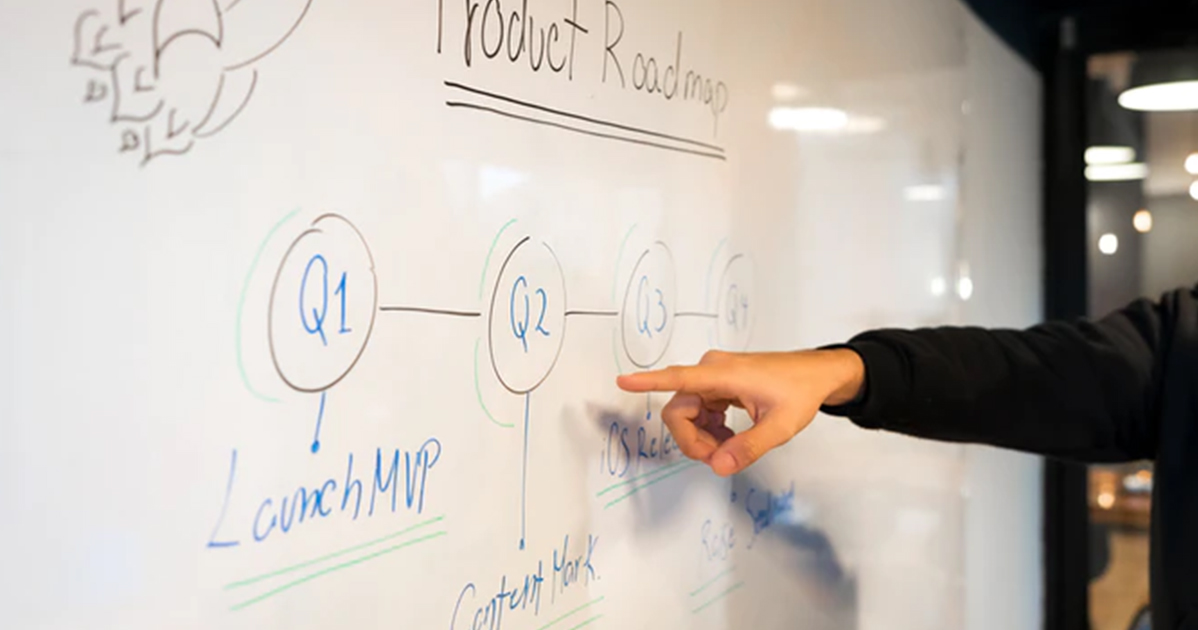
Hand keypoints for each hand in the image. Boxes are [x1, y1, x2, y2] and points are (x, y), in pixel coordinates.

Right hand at [616, 349, 864, 476]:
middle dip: (692, 440)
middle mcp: (712, 370)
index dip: (648, 382)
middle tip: (718, 459)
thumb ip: (748, 448)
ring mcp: (714, 376)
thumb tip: (718, 467)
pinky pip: (699, 410)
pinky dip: (709, 429)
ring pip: (687, 413)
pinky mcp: (718, 384)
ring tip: (730, 449)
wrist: (817, 374)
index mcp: (723, 374)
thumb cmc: (801, 392)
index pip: (678, 377)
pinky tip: (729, 437)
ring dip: (702, 437)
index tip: (623, 381)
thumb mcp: (780, 427)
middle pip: (679, 410)